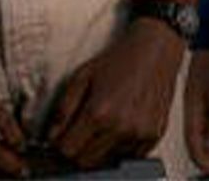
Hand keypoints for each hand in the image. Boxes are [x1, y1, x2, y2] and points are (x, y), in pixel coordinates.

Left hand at [46, 17, 184, 169]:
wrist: (157, 48)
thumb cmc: (121, 58)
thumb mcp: (83, 76)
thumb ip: (63, 109)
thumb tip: (52, 136)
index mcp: (99, 112)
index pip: (67, 150)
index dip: (60, 144)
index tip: (61, 136)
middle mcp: (121, 127)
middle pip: (86, 160)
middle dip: (78, 149)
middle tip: (80, 132)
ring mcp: (140, 133)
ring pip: (107, 160)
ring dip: (101, 148)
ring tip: (105, 124)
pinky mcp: (154, 134)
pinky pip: (130, 155)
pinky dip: (122, 147)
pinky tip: (122, 126)